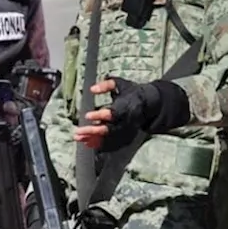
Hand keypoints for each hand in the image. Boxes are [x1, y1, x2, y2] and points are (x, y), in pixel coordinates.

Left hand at [74, 77, 189, 151]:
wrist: (149, 103)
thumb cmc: (132, 92)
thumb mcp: (120, 84)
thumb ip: (106, 84)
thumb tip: (92, 89)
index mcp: (126, 106)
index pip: (112, 113)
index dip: (100, 116)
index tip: (87, 116)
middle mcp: (127, 120)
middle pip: (109, 129)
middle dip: (93, 132)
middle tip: (78, 133)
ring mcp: (127, 130)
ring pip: (110, 138)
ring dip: (94, 140)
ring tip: (80, 139)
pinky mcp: (127, 137)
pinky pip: (114, 144)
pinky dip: (101, 145)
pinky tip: (89, 144)